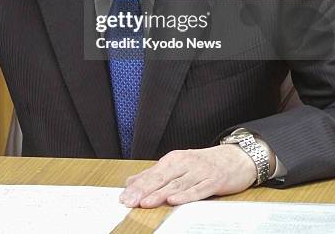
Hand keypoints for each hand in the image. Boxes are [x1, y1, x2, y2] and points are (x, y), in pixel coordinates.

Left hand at [120, 145, 256, 207]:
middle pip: (161, 178)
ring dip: (160, 194)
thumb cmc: (204, 164)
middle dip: (144, 190)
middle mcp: (185, 163)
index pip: (152, 174)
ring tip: (146, 202)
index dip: (137, 186)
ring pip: (177, 184)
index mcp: (174, 159)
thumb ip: (155, 174)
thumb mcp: (179, 166)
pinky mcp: (213, 181)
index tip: (124, 197)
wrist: (236, 158)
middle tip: (130, 201)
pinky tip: (174, 200)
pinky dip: (186, 195)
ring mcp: (199, 172)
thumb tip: (132, 182)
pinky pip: (198, 190)